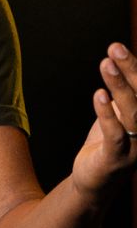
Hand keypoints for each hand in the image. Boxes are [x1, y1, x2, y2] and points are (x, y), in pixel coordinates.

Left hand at [71, 42, 136, 203]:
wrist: (94, 181)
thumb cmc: (108, 143)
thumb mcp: (118, 114)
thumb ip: (124, 93)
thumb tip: (119, 60)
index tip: (121, 47)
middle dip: (131, 70)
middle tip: (115, 48)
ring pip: (133, 113)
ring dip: (119, 86)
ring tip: (106, 63)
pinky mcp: (117, 159)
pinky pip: (115, 134)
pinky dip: (107, 113)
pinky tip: (99, 94)